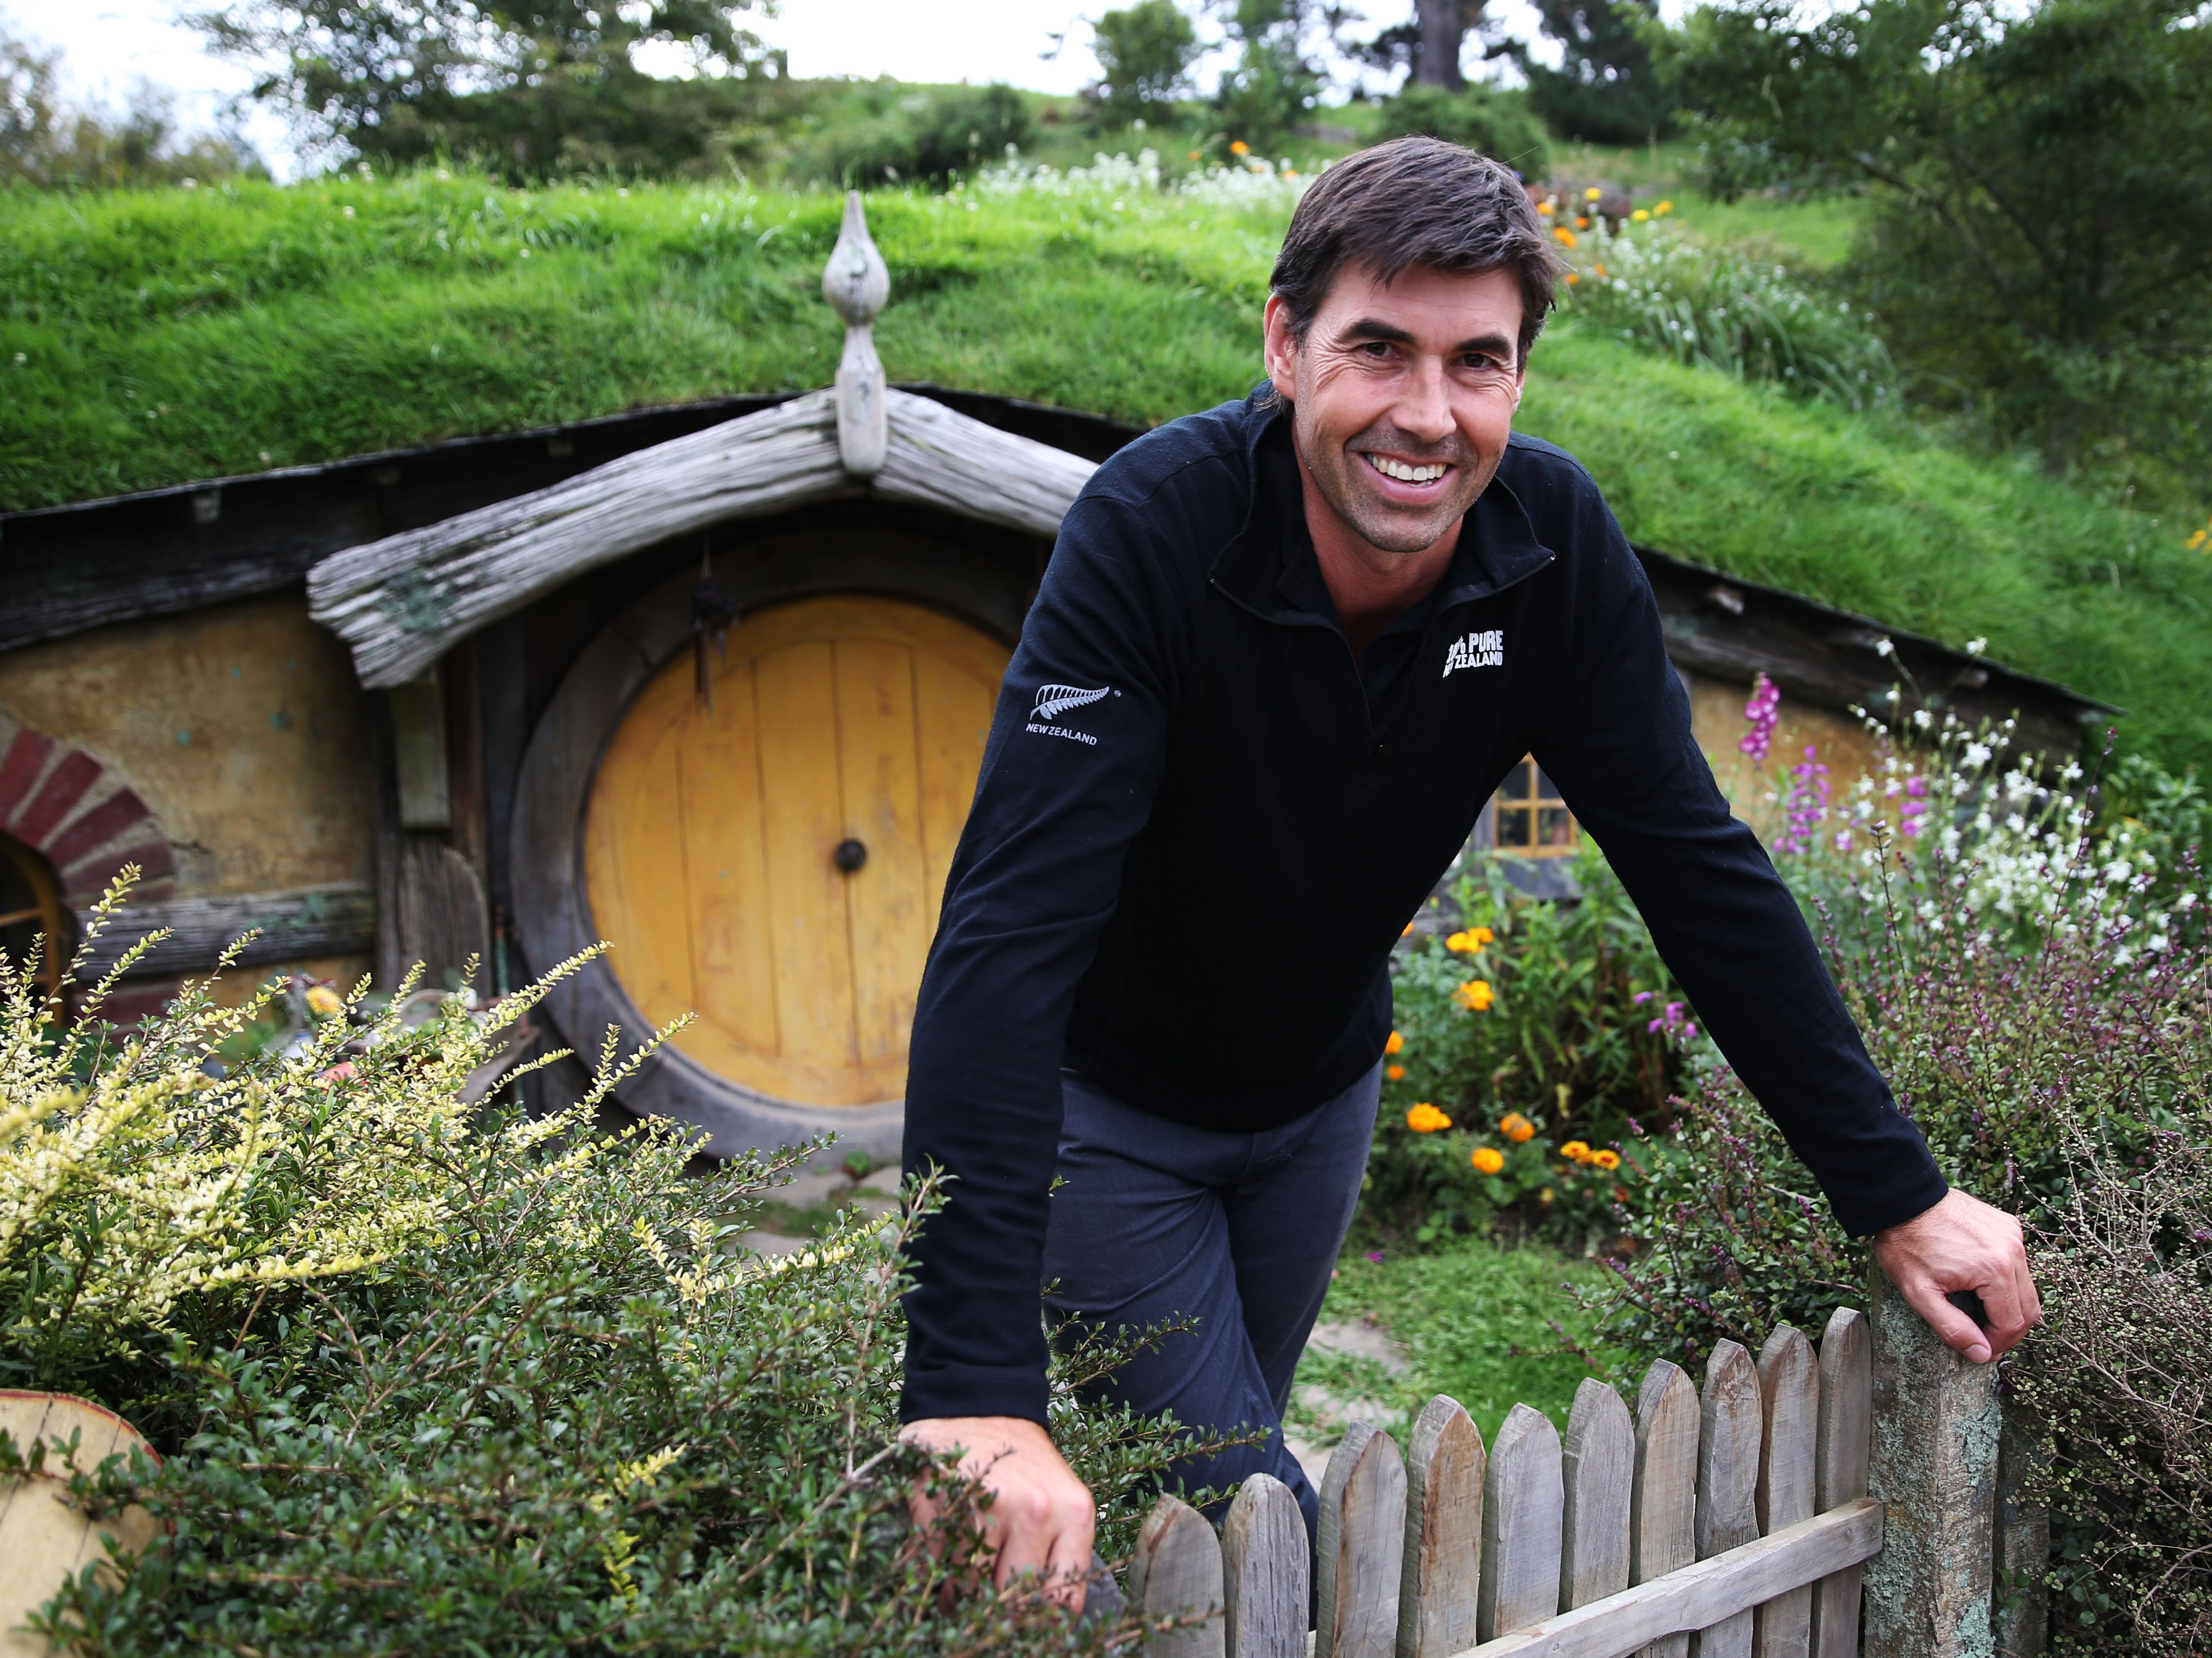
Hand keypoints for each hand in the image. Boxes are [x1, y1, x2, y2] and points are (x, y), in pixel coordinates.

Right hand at [901, 1415, 1094, 1611]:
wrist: (983, 1407)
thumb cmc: (1025, 1468)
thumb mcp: (1062, 1506)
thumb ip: (1060, 1560)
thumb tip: (1045, 1628)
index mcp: (1074, 1515)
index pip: (1061, 1601)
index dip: (1039, 1627)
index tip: (1024, 1629)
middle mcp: (1035, 1510)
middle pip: (1014, 1599)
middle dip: (999, 1611)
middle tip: (989, 1611)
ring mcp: (987, 1504)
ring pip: (971, 1587)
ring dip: (962, 1597)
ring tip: (962, 1588)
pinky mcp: (946, 1498)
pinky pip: (939, 1564)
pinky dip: (938, 1575)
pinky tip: (945, 1563)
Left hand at [1872, 1188, 2040, 1362]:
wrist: (1903, 1199)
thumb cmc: (1906, 1244)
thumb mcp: (1919, 1292)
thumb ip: (1952, 1328)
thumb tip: (1982, 1354)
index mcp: (1995, 1271)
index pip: (2012, 1324)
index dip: (1998, 1343)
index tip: (1982, 1350)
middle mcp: (2013, 1251)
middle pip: (2028, 1308)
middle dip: (2009, 1330)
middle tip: (1987, 1339)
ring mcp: (2013, 1235)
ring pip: (2027, 1287)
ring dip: (2010, 1305)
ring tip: (1983, 1314)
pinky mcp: (2008, 1225)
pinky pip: (2019, 1263)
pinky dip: (2007, 1280)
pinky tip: (1981, 1283)